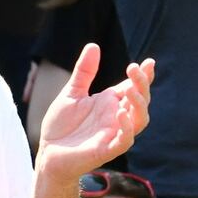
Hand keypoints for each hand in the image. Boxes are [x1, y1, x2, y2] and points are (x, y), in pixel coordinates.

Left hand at [34, 47, 152, 181]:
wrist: (48, 153)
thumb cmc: (61, 125)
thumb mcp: (71, 93)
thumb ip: (84, 72)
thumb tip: (94, 45)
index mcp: (110, 103)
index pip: (133, 87)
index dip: (143, 76)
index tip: (149, 62)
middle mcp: (116, 117)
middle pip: (140, 101)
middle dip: (142, 85)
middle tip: (134, 69)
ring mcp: (113, 133)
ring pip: (139, 120)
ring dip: (138, 104)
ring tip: (130, 89)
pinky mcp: (106, 150)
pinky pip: (125, 140)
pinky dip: (127, 128)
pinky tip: (121, 113)